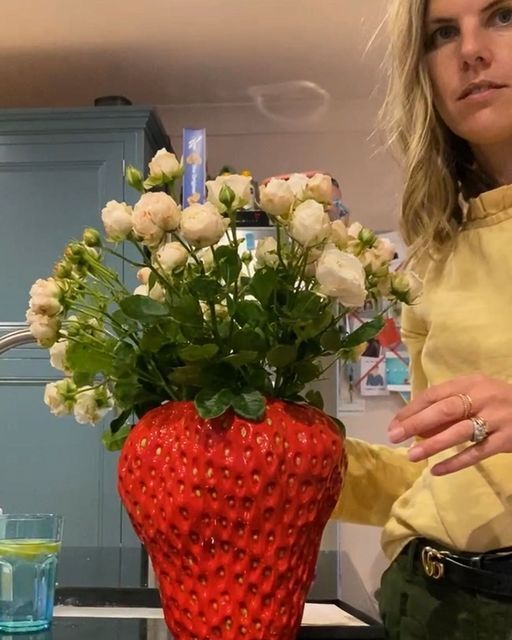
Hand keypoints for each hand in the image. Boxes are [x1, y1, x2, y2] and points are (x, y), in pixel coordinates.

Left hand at [387, 375, 511, 474]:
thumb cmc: (500, 401)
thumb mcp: (476, 394)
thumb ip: (450, 407)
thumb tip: (417, 427)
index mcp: (470, 383)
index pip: (434, 394)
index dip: (412, 409)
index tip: (394, 423)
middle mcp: (482, 398)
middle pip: (444, 410)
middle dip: (416, 423)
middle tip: (394, 436)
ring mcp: (495, 419)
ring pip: (459, 432)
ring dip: (432, 444)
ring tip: (411, 455)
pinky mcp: (505, 440)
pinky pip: (476, 453)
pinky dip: (455, 462)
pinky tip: (436, 470)